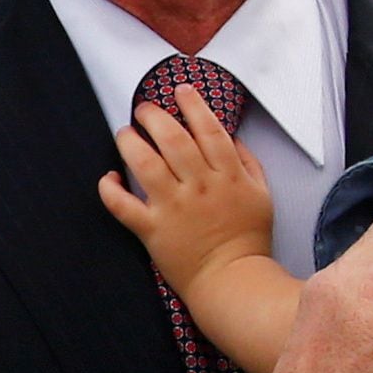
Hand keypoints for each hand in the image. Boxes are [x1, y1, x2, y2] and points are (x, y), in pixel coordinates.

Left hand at [98, 83, 273, 285]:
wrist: (233, 282)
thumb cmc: (248, 240)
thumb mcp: (261, 196)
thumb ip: (248, 163)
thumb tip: (231, 137)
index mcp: (227, 176)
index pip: (208, 129)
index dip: (192, 105)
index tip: (180, 91)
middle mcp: (199, 187)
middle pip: (172, 138)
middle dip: (153, 116)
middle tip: (144, 109)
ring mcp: (174, 208)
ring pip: (144, 163)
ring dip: (129, 142)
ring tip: (125, 134)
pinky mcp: (152, 230)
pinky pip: (122, 205)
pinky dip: (110, 188)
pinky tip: (110, 177)